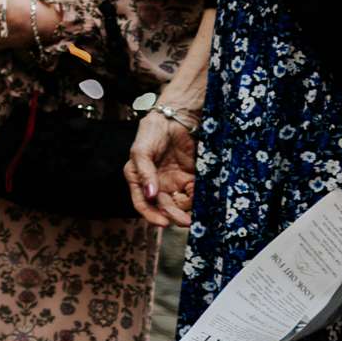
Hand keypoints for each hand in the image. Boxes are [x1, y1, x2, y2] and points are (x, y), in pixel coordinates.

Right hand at [126, 112, 198, 228]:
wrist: (178, 118)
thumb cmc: (153, 131)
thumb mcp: (141, 151)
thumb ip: (144, 173)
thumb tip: (150, 194)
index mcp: (138, 179)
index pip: (142, 203)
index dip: (150, 215)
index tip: (163, 222)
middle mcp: (156, 184)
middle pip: (163, 207)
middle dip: (173, 216)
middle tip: (184, 221)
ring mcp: (174, 182)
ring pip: (180, 205)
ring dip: (187, 212)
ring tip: (195, 215)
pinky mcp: (191, 178)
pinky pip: (195, 194)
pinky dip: (198, 200)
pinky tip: (202, 202)